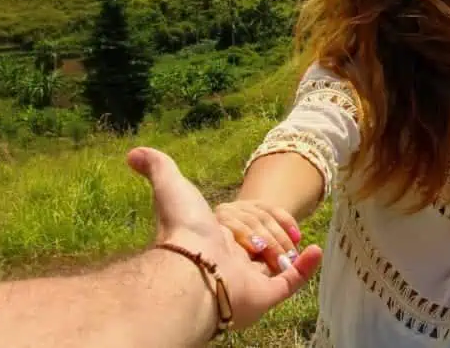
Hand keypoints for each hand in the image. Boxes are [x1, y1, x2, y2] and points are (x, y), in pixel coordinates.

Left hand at [126, 148, 321, 329]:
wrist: (194, 267)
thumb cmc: (183, 228)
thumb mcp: (171, 187)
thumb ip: (157, 167)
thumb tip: (134, 153)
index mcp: (214, 239)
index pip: (248, 222)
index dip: (261, 214)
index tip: (270, 210)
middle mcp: (230, 261)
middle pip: (265, 240)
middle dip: (275, 231)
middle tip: (277, 226)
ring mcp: (248, 280)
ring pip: (278, 261)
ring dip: (289, 246)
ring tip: (294, 240)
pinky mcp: (265, 296)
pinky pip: (291, 282)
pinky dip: (306, 267)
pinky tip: (316, 251)